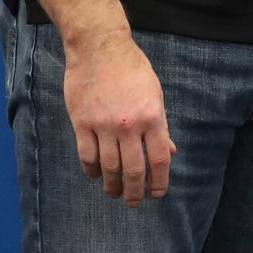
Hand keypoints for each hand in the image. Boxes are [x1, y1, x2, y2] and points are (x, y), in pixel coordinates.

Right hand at [63, 31, 173, 204]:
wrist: (99, 49)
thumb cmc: (133, 70)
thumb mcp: (156, 95)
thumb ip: (161, 126)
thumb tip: (170, 152)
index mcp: (153, 118)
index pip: (160, 159)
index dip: (160, 181)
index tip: (157, 194)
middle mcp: (129, 125)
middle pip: (134, 169)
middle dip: (135, 191)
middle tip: (134, 203)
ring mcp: (103, 125)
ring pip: (108, 166)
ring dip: (112, 185)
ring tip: (114, 193)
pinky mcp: (81, 122)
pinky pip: (86, 154)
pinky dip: (91, 170)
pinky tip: (95, 175)